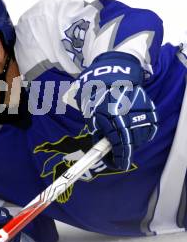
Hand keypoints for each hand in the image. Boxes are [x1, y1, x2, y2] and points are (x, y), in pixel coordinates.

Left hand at [76, 51, 157, 170]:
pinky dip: (141, 130)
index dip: (118, 159)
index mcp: (113, 119)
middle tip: (117, 152)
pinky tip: (133, 129)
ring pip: (141, 136)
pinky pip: (148, 126)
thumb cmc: (97, 96)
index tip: (117, 165)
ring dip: (132, 140)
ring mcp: (141, 112)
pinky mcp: (149, 108)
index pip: (119, 146)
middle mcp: (129, 117)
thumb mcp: (92, 115)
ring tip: (123, 137)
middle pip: (131, 143)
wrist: (112, 77)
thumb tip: (102, 146)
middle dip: (123, 150)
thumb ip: (98, 131)